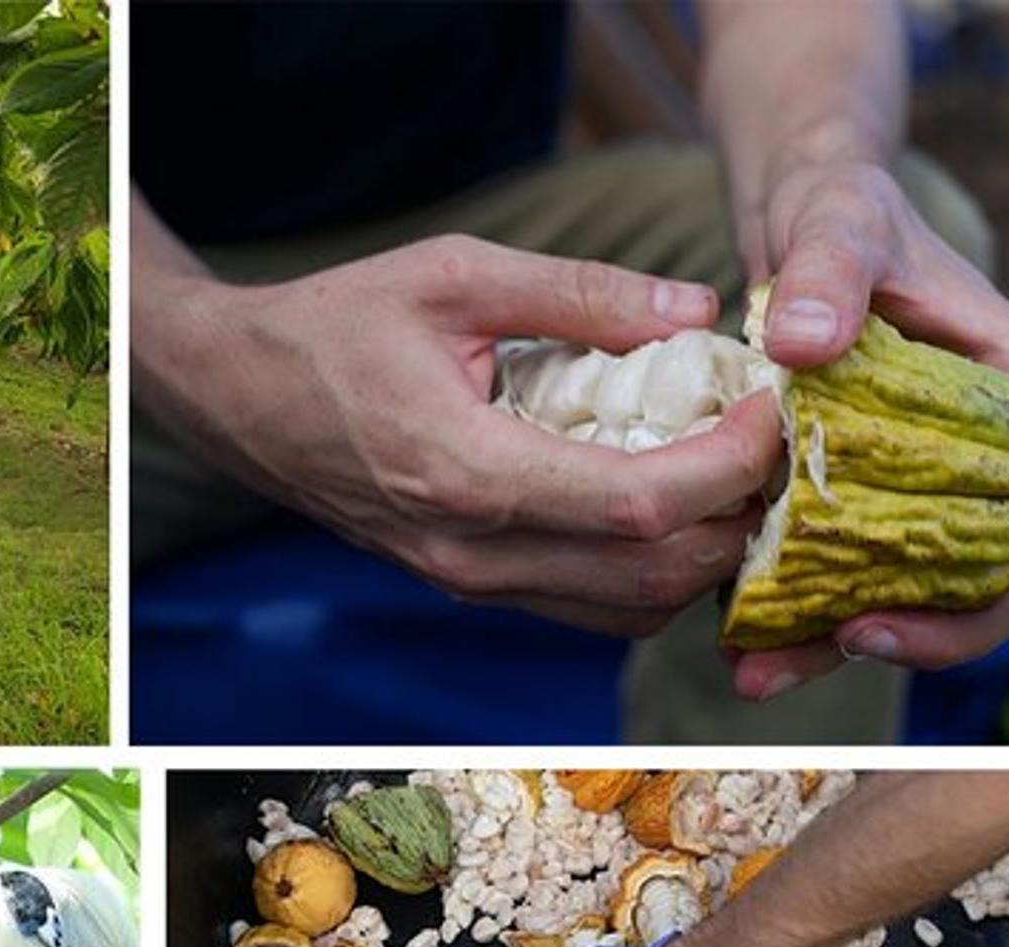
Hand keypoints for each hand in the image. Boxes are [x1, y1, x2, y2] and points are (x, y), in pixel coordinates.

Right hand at [137, 234, 781, 637]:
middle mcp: (470, 552)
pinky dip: (651, 570)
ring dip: (701, 552)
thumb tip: (697, 315)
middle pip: (654, 573)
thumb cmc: (336, 328)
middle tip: (767, 442)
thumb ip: (579, 295)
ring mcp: (468, 582)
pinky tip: (665, 501)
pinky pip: (591, 608)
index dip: (730, 464)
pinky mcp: (471, 586)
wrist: (240, 398)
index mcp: (465, 471)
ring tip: (726, 473)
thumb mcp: (454, 276)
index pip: (639, 503)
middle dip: (736, 514)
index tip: (768, 409)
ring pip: (632, 609)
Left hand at [730, 160, 1008, 698]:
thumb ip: (830, 268)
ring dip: (850, 643)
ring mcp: (914, 484)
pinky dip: (797, 621)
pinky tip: (739, 652)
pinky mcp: (850, 501)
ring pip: (914, 589)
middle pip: (996, 565)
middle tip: (860, 640)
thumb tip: (806, 341)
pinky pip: (841, 577)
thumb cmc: (841, 212)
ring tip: (760, 674)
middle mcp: (978, 450)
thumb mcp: (838, 222)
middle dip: (942, 625)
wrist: (794, 228)